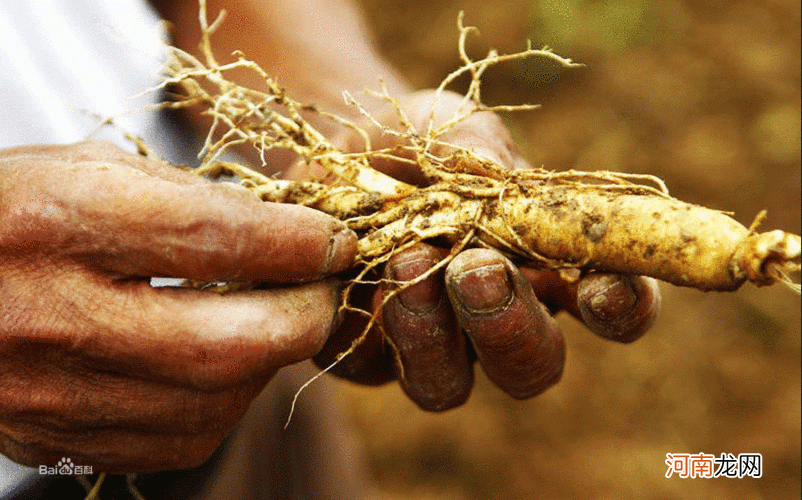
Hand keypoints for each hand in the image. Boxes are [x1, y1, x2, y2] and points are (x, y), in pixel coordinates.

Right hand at [0, 140, 356, 471]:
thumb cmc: (15, 212)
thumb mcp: (90, 171)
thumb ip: (190, 202)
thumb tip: (291, 237)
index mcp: (56, 225)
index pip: (212, 240)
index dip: (296, 243)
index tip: (337, 240)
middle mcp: (50, 319)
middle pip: (227, 345)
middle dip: (303, 317)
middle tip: (323, 289)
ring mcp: (53, 396)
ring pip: (216, 402)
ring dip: (270, 359)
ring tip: (274, 318)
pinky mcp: (62, 442)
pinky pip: (184, 438)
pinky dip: (227, 398)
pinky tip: (223, 361)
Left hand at [312, 90, 660, 409]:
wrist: (332, 153)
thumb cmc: (415, 142)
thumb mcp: (448, 128)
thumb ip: (479, 153)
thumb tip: (494, 177)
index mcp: (545, 271)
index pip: (606, 307)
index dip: (621, 307)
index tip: (604, 283)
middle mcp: (495, 323)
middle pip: (531, 365)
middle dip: (511, 325)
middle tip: (479, 271)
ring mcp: (430, 348)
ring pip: (446, 385)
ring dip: (432, 332)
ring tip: (405, 262)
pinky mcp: (364, 356)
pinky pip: (369, 364)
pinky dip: (367, 323)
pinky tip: (353, 275)